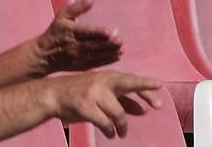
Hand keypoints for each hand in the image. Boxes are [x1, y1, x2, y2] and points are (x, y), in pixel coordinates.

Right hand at [32, 0, 122, 73]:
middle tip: (120, 42)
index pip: (86, 32)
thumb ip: (77, 8)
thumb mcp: (62, 16)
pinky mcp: (81, 65)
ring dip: (110, 53)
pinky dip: (107, 61)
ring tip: (121, 50)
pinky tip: (116, 57)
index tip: (109, 32)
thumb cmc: (54, 32)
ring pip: (97, 55)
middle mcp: (74, 45)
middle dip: (108, 44)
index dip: (97, 32)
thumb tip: (91, 0)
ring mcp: (78, 57)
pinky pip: (96, 63)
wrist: (44, 54)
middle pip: (94, 44)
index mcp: (70, 31)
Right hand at [47, 72, 163, 135]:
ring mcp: (93, 94)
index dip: (145, 85)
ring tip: (121, 133)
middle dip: (143, 88)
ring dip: (122, 127)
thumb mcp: (102, 95)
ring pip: (118, 113)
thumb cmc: (79, 94)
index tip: (160, 85)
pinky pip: (106, 123)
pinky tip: (110, 133)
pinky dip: (110, 130)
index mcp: (107, 77)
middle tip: (158, 104)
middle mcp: (101, 82)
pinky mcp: (85, 106)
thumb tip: (144, 110)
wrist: (52, 95)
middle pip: (127, 84)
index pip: (130, 80)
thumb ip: (123, 102)